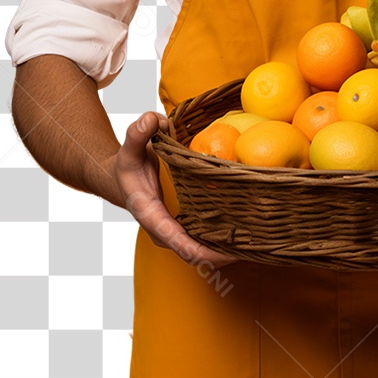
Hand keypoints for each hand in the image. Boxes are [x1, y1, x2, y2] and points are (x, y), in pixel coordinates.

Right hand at [115, 111, 237, 267]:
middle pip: (193, 254)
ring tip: (255, 242)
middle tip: (252, 246)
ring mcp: (173, 232)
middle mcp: (162, 231)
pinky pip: (202, 241)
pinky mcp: (182, 227)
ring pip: (200, 252)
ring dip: (225, 251)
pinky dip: (222, 240)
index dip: (200, 251)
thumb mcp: (130, 147)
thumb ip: (138, 132)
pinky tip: (245, 233)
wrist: (122, 178)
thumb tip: (152, 120)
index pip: (176, 240)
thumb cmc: (128, 165)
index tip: (224, 253)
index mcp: (150, 215)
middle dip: (221, 256)